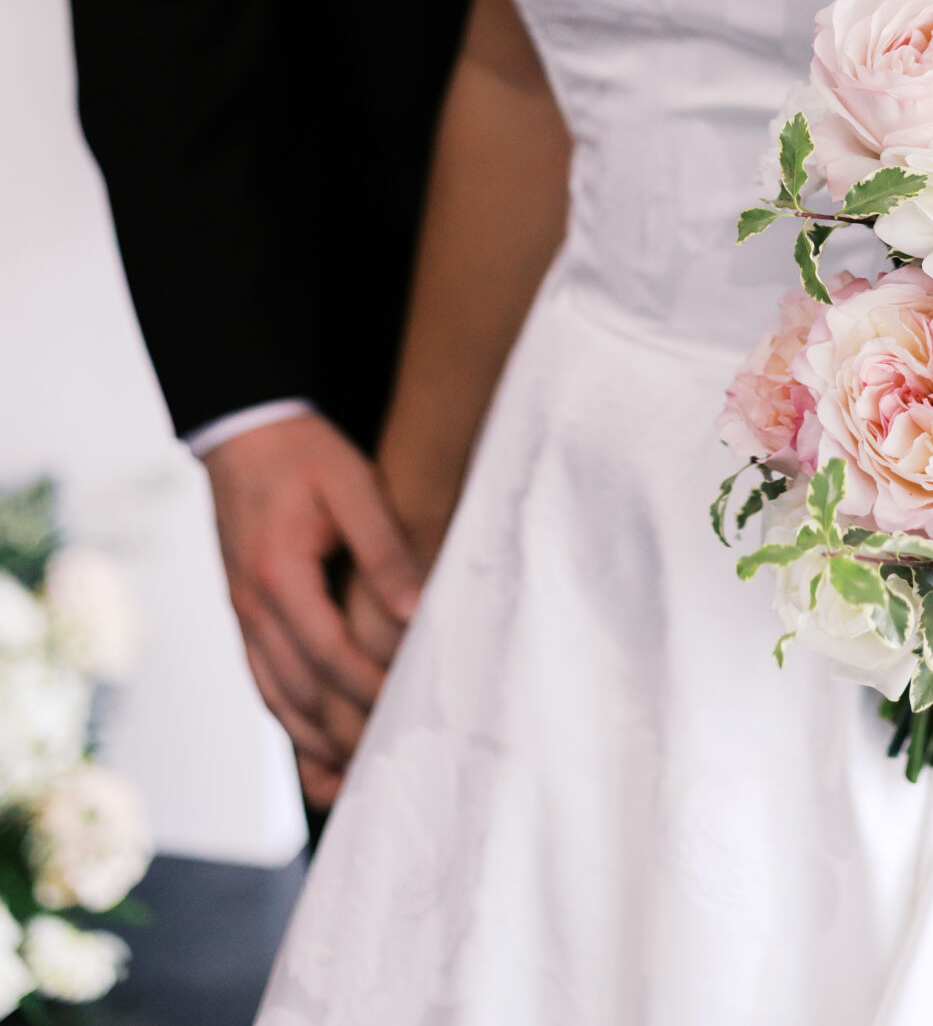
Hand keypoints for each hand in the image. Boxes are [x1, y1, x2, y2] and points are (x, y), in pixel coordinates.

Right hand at [202, 412, 422, 804]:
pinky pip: (264, 684)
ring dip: (317, 741)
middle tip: (397, 758)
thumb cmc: (304, 453)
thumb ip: (384, 546)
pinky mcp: (245, 617)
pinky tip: (319, 750)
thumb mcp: (352, 482)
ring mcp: (242, 616)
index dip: (368, 687)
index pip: (327, 652)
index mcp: (278, 574)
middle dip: (347, 730)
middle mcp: (252, 606)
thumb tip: (416, 609)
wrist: (245, 433)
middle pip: (300, 690)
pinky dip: (291, 724)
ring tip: (362, 773)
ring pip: (278, 699)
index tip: (409, 708)